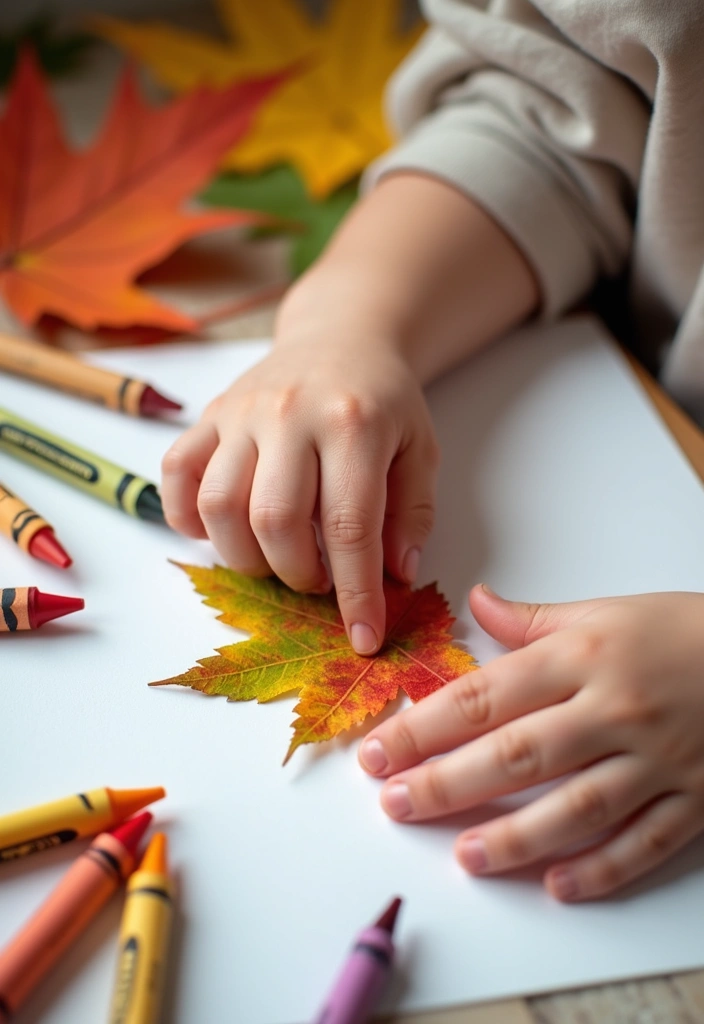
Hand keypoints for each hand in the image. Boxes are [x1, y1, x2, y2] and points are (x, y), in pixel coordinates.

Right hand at [161, 274, 438, 654]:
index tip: (364, 637)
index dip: (356, 594)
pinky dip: (187, 519)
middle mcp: (289, 414)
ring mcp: (241, 413)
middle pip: (274, 522)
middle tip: (317, 581)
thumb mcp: (421, 449)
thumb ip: (413, 514)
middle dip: (296, 576)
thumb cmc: (383, 400)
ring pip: (217, 507)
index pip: (350, 528)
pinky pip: (175, 475)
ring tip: (275, 560)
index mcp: (353, 424)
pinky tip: (221, 533)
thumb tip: (395, 576)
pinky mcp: (209, 416)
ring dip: (244, 558)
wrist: (341, 336)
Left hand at [359, 586, 703, 899]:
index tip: (382, 751)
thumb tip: (474, 602)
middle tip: (396, 804)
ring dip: (515, 835)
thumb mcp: (603, 611)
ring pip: (576, 806)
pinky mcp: (693, 798)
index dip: (426, 727)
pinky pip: (643, 841)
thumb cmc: (680, 630)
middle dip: (449, 783)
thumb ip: (532, 619)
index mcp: (582, 657)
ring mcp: (655, 759)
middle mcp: (612, 709)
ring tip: (464, 855)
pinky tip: (556, 885)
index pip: (487, 696)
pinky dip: (601, 867)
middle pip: (518, 754)